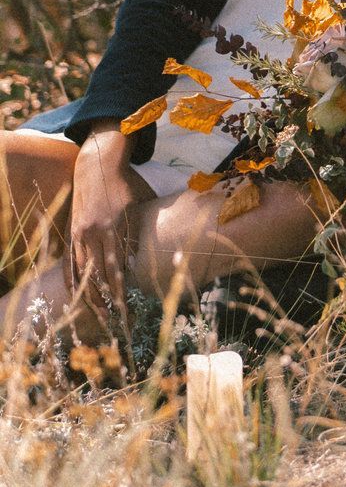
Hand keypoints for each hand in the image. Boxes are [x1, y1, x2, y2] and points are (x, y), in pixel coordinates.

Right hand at [68, 122, 153, 321]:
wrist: (97, 168)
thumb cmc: (122, 188)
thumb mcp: (134, 209)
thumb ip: (133, 237)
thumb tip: (131, 266)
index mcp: (111, 228)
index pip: (115, 268)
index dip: (119, 290)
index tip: (125, 307)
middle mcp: (92, 234)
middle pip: (97, 275)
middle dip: (106, 299)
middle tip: (115, 318)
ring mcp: (79, 234)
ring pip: (82, 272)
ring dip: (90, 295)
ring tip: (99, 313)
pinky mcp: (71, 233)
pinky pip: (69, 262)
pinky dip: (72, 280)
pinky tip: (76, 295)